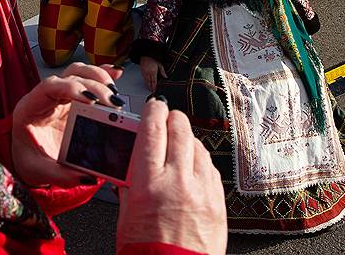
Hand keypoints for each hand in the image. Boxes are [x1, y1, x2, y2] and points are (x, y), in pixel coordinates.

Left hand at [11, 63, 122, 186]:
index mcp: (30, 108)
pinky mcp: (74, 99)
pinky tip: (116, 73)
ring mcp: (60, 95)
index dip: (71, 88)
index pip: (49, 87)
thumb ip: (60, 175)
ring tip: (115, 95)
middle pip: (69, 76)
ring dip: (99, 78)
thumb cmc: (28, 159)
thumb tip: (86, 177)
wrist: (28, 157)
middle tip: (112, 104)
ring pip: (78, 72)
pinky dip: (103, 74)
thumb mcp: (38, 171)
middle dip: (94, 86)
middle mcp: (45, 97)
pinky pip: (87, 79)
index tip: (91, 100)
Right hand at [117, 101, 226, 254]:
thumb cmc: (147, 250)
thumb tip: (132, 161)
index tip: (153, 105)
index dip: (153, 111)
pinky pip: (210, 167)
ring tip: (178, 140)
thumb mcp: (127, 213)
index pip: (152, 130)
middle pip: (179, 130)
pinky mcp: (218, 202)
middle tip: (167, 115)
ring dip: (187, 137)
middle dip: (173, 117)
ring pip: (198, 146)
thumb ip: (130, 183)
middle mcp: (178, 181)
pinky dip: (200, 159)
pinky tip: (192, 163)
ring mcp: (202, 191)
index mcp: (149, 182)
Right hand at [140, 56, 166, 91]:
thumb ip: (162, 71)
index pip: (154, 81)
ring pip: (146, 81)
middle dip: (151, 88)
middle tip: (152, 91)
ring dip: (148, 86)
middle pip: (149, 83)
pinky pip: (144, 79)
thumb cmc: (153, 59)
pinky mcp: (142, 72)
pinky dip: (146, 82)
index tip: (155, 90)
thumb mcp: (160, 64)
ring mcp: (144, 73)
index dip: (155, 87)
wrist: (146, 55)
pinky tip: (147, 83)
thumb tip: (166, 77)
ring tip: (150, 89)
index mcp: (153, 72)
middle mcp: (148, 73)